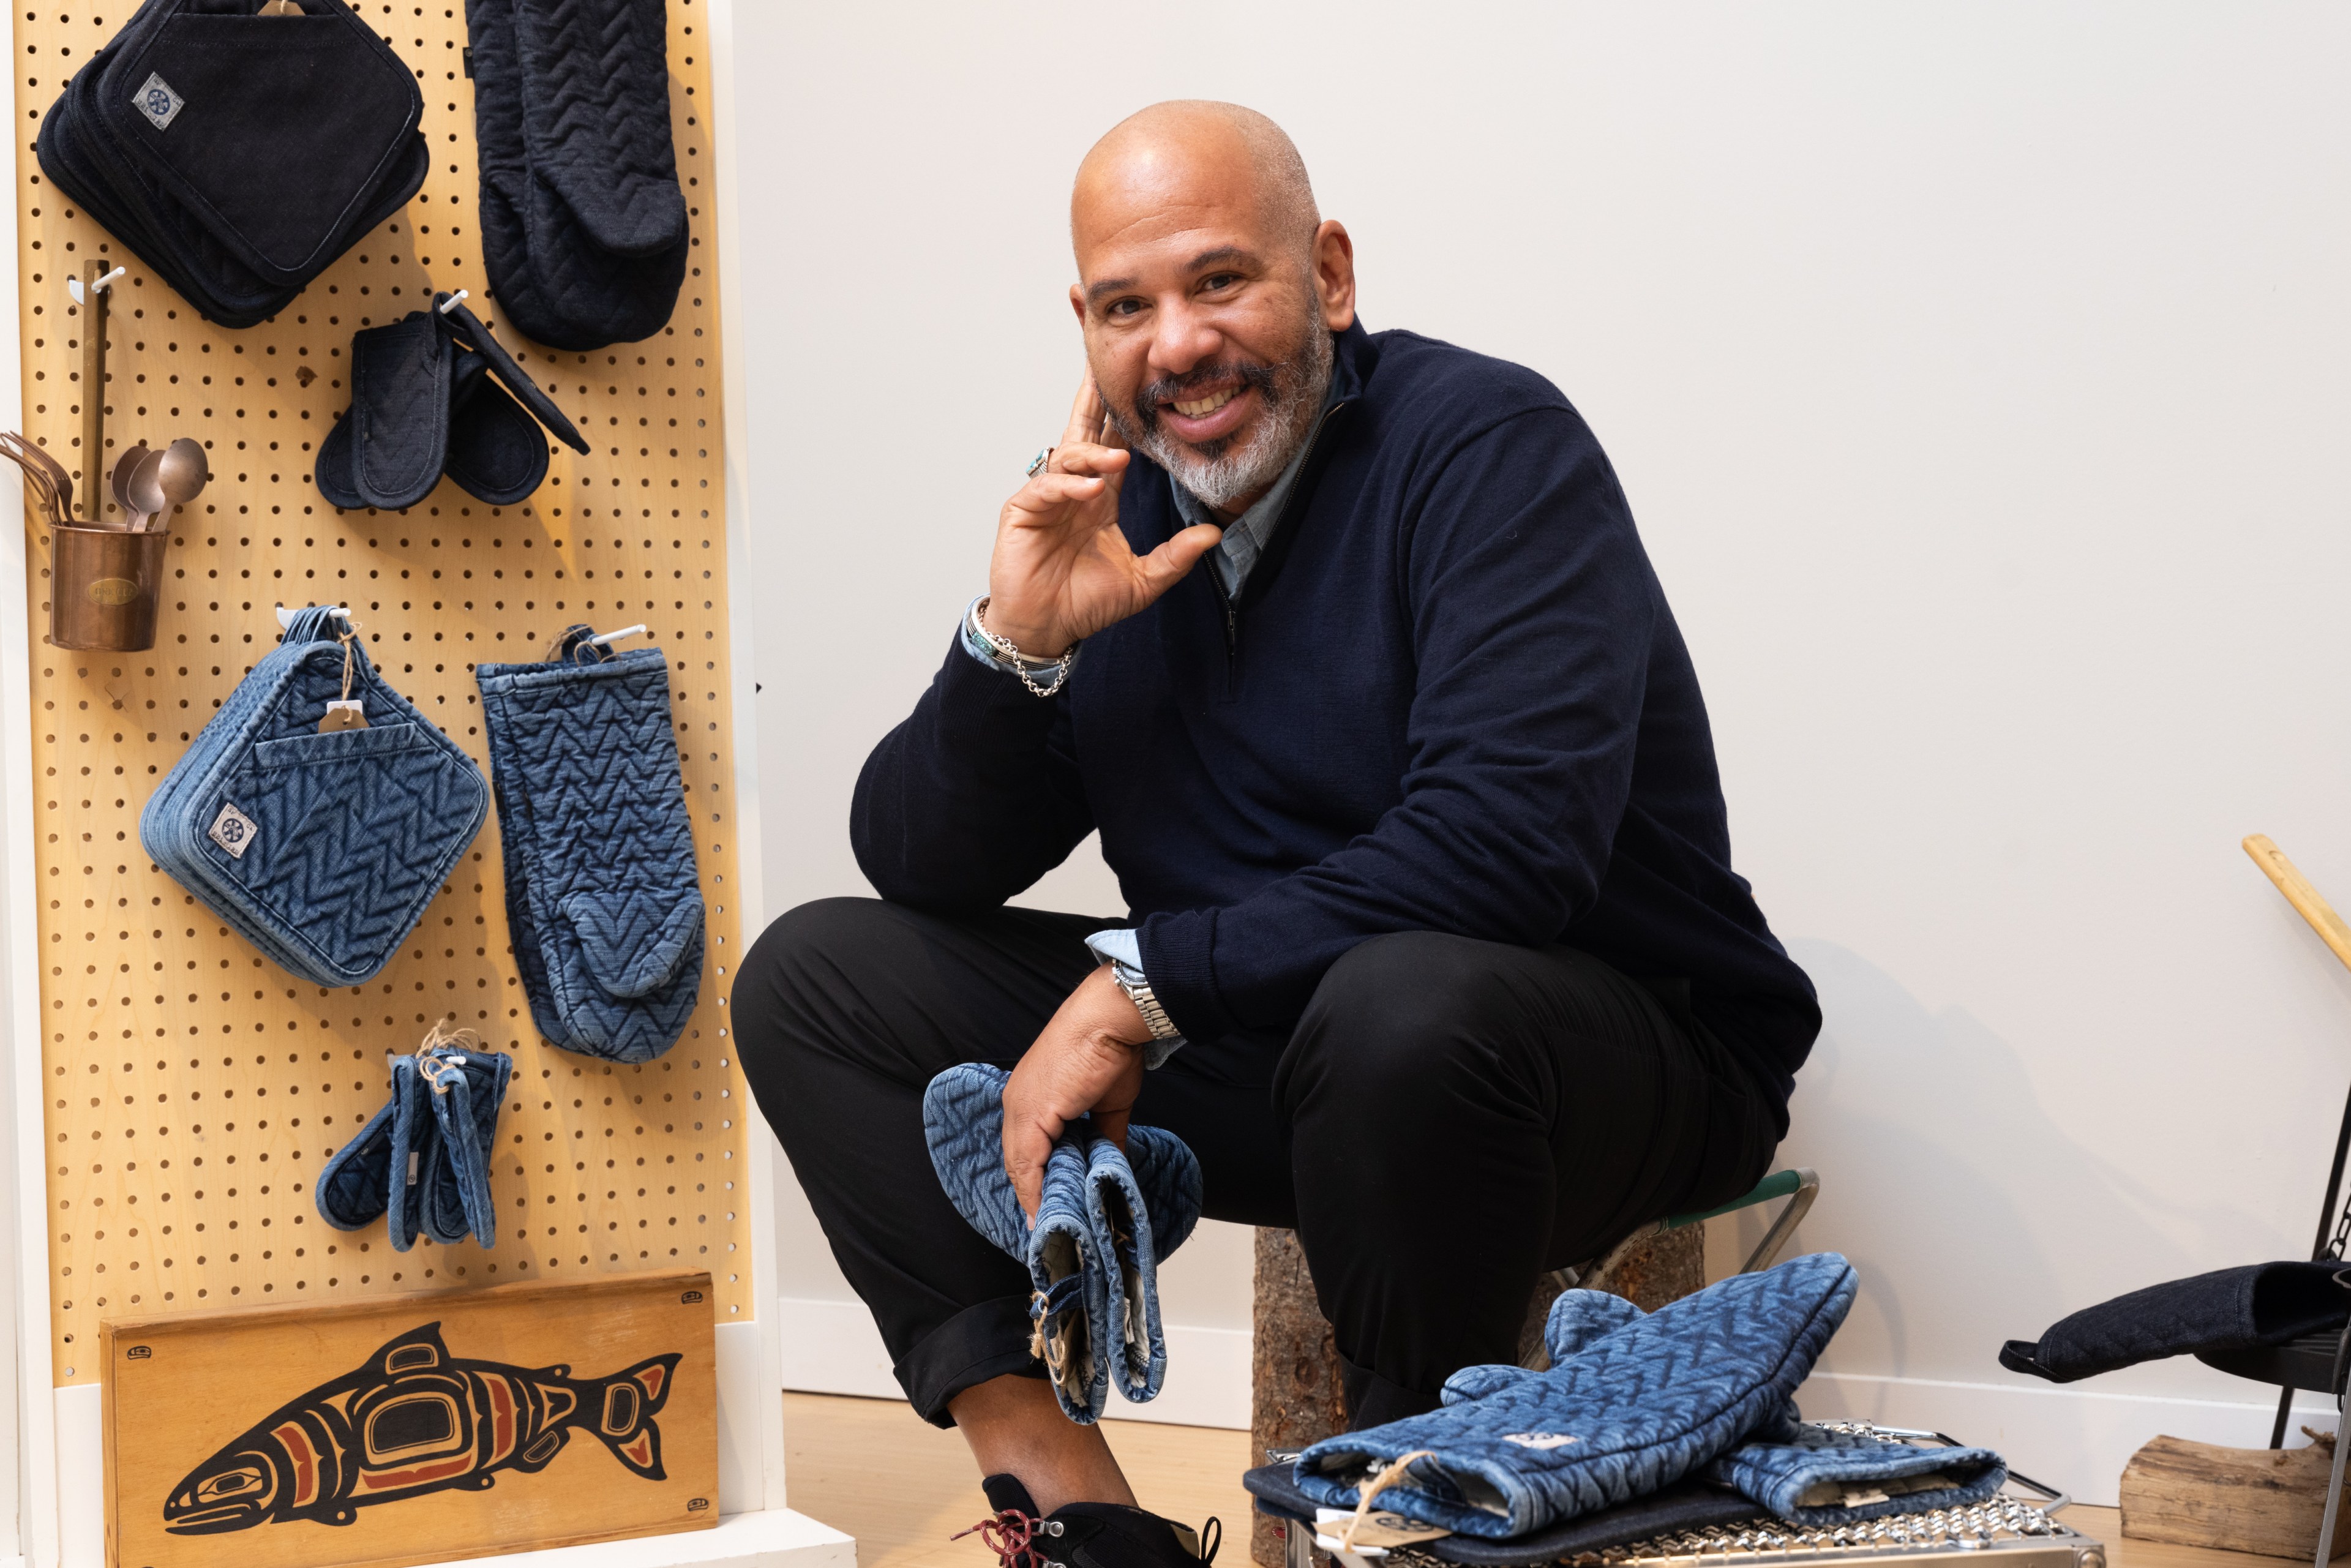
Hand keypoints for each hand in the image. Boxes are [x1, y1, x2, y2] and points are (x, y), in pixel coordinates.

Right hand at [985, 374, 1224, 656]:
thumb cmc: (1085, 604)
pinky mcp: (1023, 513)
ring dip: (1093, 455)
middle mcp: (1073, 490)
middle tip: (1104, 366)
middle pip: (1083, 434)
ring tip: (1118, 459)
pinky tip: (1090, 489)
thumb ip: (1176, 557)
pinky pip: (1046, 488)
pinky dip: (1069, 485)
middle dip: (1092, 400)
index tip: (1141, 385)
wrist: (1048, 629)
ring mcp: (1046, 499)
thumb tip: (1214, 535)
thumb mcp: (1142, 581)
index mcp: (1100, 497)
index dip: (1123, 417)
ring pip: (1068, 457)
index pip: (1113, 446)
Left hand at [1002, 966, 1153, 1223]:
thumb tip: (1112, 1166)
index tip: (1047, 1208)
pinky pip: (1028, 1163)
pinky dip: (1034, 1191)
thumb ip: (1105, 1138)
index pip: (1025, 1148)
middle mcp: (1017, 1103)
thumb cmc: (1108, 1050)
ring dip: (1034, 1199)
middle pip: (1018, 1161)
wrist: (1108, 1021)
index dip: (1034, 1180)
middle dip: (1032, 1196)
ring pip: (1019, 1165)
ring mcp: (1021, 1108)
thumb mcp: (1108, 1105)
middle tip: (1049, 1227)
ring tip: (1050, 1228)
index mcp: (1030, 1097)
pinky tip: (1045, 1212)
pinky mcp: (1032, 1114)